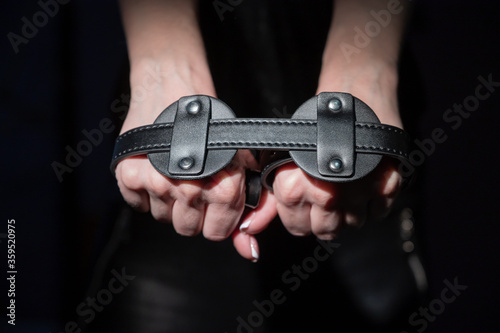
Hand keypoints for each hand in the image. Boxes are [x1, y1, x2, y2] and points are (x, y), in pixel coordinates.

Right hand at [115, 59, 261, 244]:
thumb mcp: (239, 165)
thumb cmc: (210, 122)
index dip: (217, 220)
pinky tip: (156, 170)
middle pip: (187, 229)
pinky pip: (138, 205)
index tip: (214, 204)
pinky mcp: (129, 175)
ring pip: (162, 218)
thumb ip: (248, 211)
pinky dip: (145, 192)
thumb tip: (250, 252)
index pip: (217, 233)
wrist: (176, 88)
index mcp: (222, 188)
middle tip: (193, 186)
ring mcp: (156, 182)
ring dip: (168, 202)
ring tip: (174, 173)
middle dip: (192, 213)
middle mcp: (189, 188)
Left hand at [235, 61, 404, 247]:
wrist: (353, 93)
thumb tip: (256, 229)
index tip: (306, 205)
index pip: (297, 228)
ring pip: (353, 225)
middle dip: (325, 219)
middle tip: (327, 198)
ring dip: (350, 212)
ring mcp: (358, 192)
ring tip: (346, 188)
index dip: (301, 217)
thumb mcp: (283, 160)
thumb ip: (271, 198)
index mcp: (294, 188)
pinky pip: (379, 214)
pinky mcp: (387, 185)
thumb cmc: (316, 123)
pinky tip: (365, 184)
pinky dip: (374, 204)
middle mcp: (326, 194)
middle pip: (327, 232)